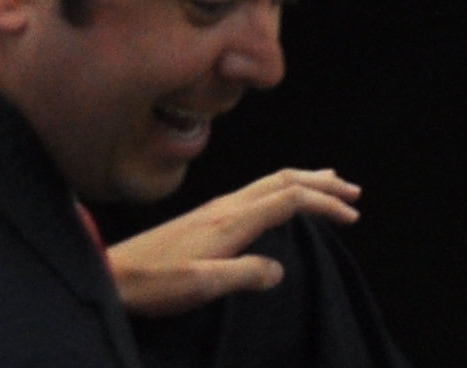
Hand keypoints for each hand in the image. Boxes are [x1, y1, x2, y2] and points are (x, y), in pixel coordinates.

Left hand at [104, 167, 360, 317]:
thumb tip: (279, 268)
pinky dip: (284, 188)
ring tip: (330, 182)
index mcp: (232, 220)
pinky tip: (282, 201)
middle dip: (322, 183)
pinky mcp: (207, 215)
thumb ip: (244, 274)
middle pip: (284, 180)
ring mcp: (216, 208)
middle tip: (353, 193)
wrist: (114, 273)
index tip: (351, 216)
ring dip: (305, 181)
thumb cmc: (155, 283)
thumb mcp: (201, 285)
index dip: (324, 204)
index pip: (290, 199)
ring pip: (270, 182)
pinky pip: (258, 190)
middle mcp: (228, 206)